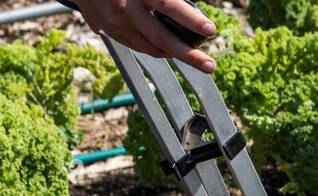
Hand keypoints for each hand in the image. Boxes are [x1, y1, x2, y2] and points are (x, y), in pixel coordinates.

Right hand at [76, 0, 217, 72]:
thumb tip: (190, 1)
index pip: (170, 5)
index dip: (191, 20)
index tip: (210, 29)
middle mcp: (126, 9)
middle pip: (163, 38)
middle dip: (190, 56)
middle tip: (210, 66)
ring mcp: (115, 22)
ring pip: (149, 47)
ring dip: (173, 55)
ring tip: (195, 60)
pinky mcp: (107, 28)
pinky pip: (135, 45)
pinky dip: (154, 50)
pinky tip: (168, 51)